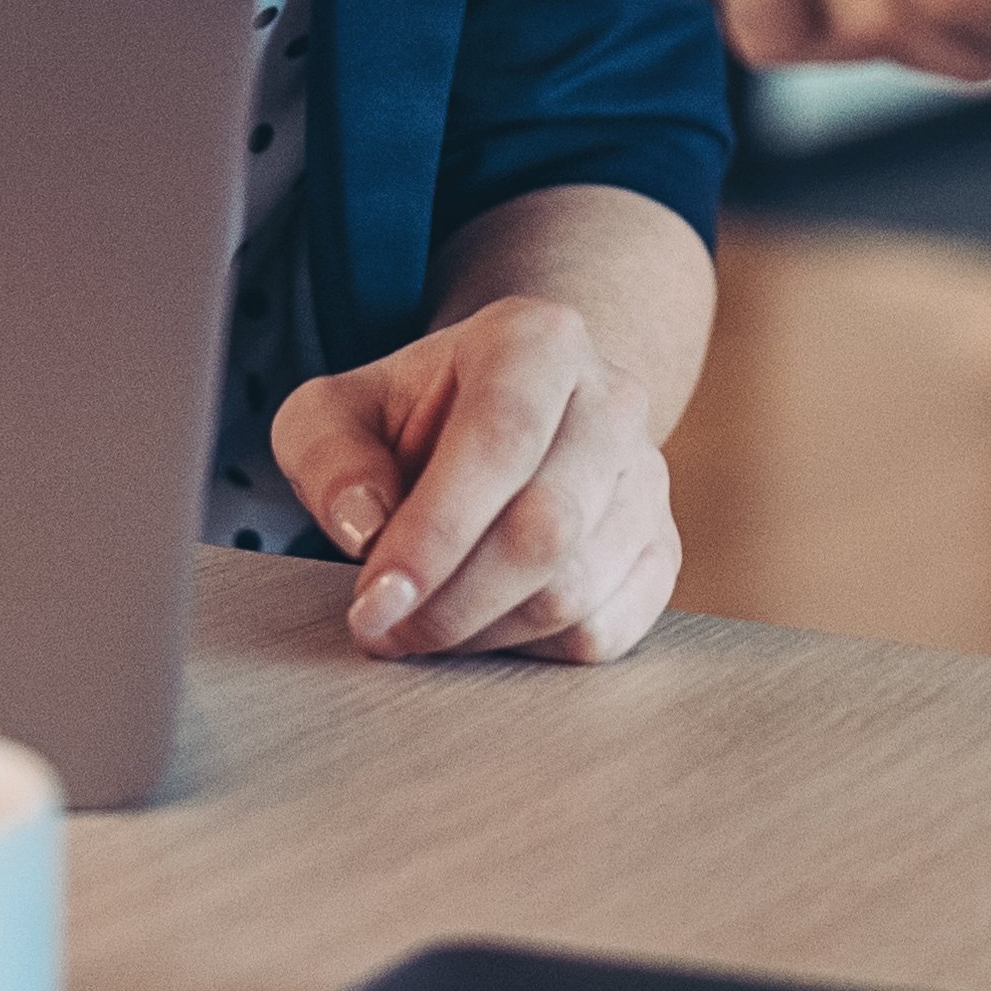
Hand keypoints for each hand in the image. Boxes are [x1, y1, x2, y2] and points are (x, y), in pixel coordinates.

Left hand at [270, 296, 678, 663]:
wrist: (509, 417)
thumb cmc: (414, 416)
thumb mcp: (338, 410)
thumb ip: (328, 454)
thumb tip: (365, 527)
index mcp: (538, 339)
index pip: (499, 441)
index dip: (435, 533)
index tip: (374, 601)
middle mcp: (613, 399)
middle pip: (546, 528)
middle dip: (451, 602)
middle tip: (383, 629)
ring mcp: (649, 478)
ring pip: (576, 590)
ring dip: (483, 633)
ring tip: (423, 623)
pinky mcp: (662, 548)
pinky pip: (607, 630)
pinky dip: (533, 651)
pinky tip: (485, 623)